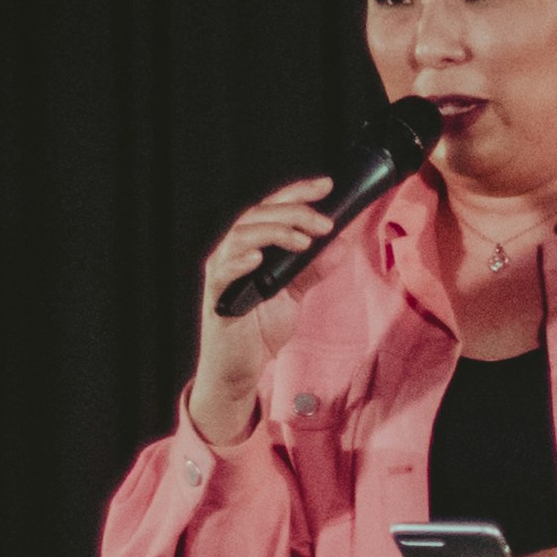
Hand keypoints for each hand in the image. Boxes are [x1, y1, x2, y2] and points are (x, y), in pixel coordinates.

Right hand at [186, 177, 335, 445]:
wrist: (239, 370)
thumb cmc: (260, 329)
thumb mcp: (294, 296)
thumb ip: (313, 270)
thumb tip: (341, 244)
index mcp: (253, 246)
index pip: (273, 209)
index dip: (298, 193)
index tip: (327, 185)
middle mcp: (234, 252)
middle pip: (259, 215)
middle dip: (295, 213)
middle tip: (325, 223)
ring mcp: (222, 272)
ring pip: (241, 235)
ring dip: (274, 232)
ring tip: (304, 240)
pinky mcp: (215, 296)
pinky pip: (223, 271)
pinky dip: (240, 260)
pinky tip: (258, 256)